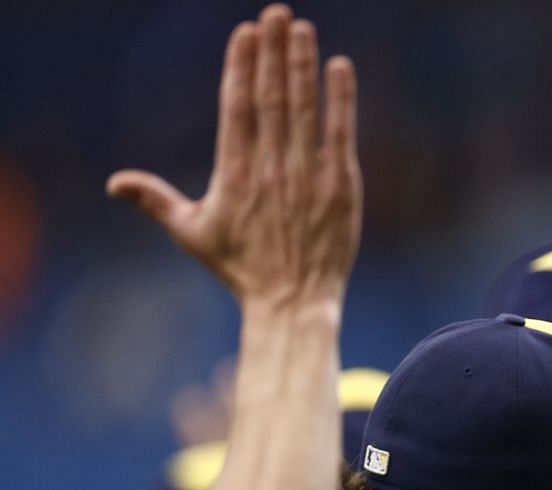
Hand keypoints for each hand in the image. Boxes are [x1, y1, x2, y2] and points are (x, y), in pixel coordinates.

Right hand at [107, 5, 360, 308]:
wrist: (293, 302)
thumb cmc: (241, 269)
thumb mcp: (192, 232)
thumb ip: (156, 201)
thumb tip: (115, 183)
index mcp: (234, 173)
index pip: (237, 106)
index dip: (242, 66)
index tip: (246, 33)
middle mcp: (271, 169)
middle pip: (272, 98)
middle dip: (273, 52)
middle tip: (276, 12)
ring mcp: (308, 176)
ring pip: (305, 109)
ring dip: (302, 65)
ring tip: (301, 28)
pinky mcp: (341, 188)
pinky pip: (341, 134)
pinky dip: (341, 100)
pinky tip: (339, 67)